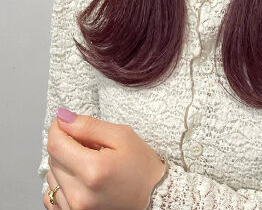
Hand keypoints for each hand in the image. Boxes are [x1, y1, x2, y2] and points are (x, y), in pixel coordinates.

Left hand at [45, 109, 165, 209]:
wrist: (155, 198)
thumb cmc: (142, 167)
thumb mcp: (122, 136)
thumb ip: (89, 125)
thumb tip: (63, 118)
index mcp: (93, 170)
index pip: (56, 144)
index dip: (57, 128)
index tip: (65, 122)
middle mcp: (80, 195)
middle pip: (53, 160)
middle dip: (66, 145)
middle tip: (89, 144)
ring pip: (51, 177)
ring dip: (64, 164)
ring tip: (89, 163)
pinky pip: (51, 197)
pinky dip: (62, 184)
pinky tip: (81, 179)